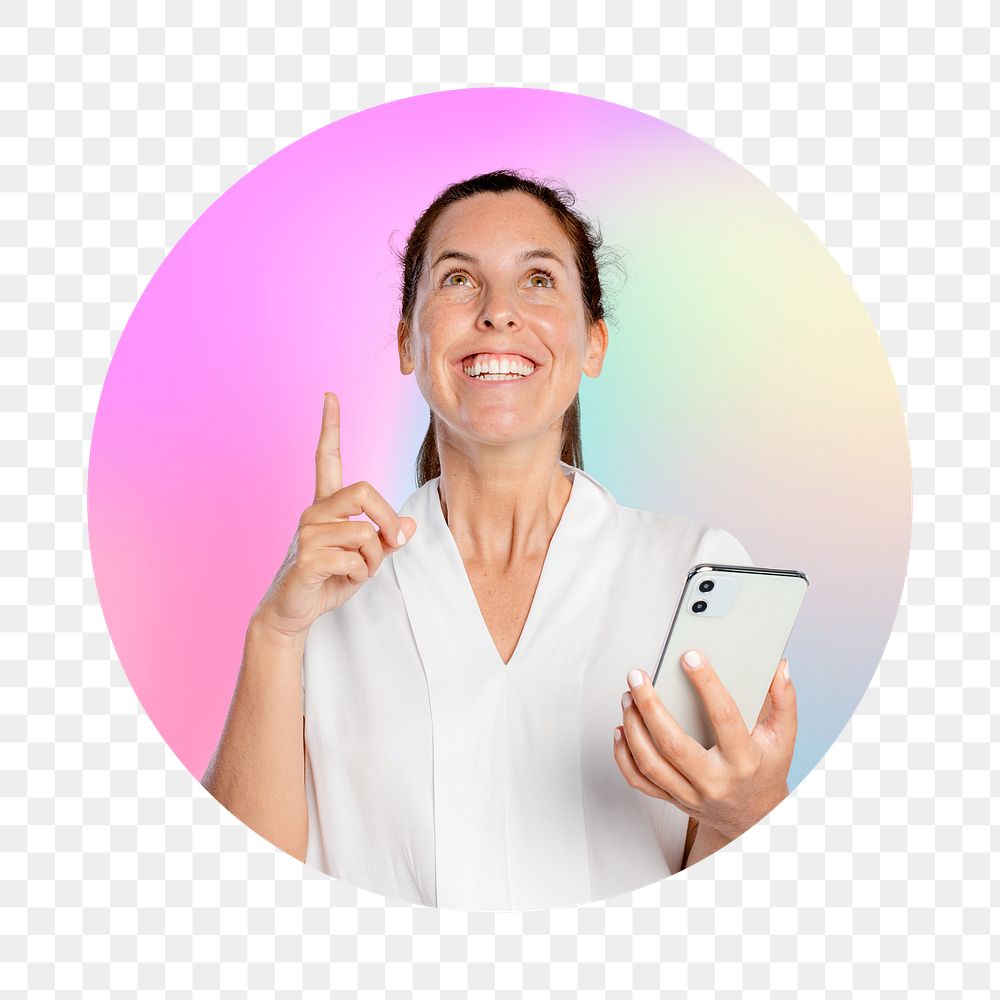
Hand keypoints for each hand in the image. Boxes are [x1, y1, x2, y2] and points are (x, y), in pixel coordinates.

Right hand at [253, 392, 417, 639]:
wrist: (293, 611)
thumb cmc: (329, 579)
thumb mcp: (367, 558)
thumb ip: (387, 539)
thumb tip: (409, 526)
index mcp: (326, 506)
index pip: (326, 457)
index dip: (330, 427)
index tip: (330, 395)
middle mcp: (313, 512)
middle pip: (363, 491)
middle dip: (387, 518)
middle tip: (394, 542)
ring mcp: (307, 534)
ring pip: (364, 534)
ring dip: (373, 559)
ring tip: (357, 570)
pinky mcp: (306, 558)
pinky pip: (353, 559)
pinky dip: (360, 574)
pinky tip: (343, 580)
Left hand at [612, 650, 795, 843]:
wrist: (754, 817)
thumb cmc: (765, 770)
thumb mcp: (783, 738)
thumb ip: (784, 700)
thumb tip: (779, 666)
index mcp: (743, 761)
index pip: (723, 717)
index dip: (706, 684)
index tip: (690, 656)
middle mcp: (714, 780)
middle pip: (673, 744)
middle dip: (650, 706)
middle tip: (637, 676)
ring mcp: (690, 794)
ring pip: (650, 763)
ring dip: (632, 727)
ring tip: (628, 697)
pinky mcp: (672, 800)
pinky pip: (639, 781)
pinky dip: (623, 756)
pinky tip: (621, 729)